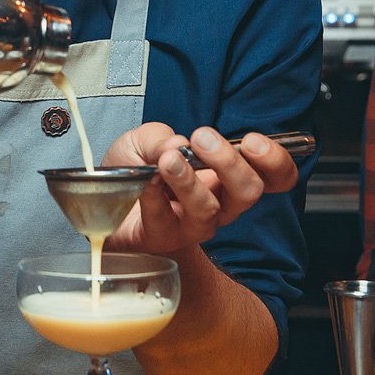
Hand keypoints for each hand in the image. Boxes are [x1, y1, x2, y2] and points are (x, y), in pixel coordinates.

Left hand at [101, 123, 299, 253]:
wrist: (100, 199)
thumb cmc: (133, 170)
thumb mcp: (144, 139)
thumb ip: (161, 136)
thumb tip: (178, 144)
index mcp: (225, 176)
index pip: (273, 176)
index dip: (275, 161)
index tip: (253, 142)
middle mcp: (217, 204)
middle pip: (248, 191)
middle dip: (229, 161)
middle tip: (203, 138)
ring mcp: (192, 225)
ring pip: (209, 210)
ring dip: (189, 180)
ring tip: (168, 160)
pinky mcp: (163, 238)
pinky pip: (166, 220)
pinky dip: (155, 196)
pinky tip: (146, 181)